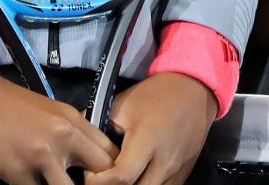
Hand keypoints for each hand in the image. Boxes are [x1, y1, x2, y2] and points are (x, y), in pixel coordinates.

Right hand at [0, 72, 114, 184]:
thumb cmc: (6, 103)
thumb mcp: (48, 111)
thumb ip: (69, 132)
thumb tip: (83, 158)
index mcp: (74, 120)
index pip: (110, 154)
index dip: (108, 174)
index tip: (96, 180)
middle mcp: (64, 137)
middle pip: (100, 174)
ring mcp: (41, 155)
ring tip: (48, 184)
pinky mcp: (16, 171)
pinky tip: (27, 184)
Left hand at [86, 72, 215, 184]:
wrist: (193, 91)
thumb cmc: (154, 96)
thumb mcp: (121, 104)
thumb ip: (97, 125)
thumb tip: (75, 142)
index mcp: (148, 141)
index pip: (121, 177)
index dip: (98, 180)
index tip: (90, 171)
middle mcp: (165, 161)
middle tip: (102, 179)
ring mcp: (176, 172)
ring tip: (117, 178)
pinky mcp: (183, 176)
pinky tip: (135, 179)